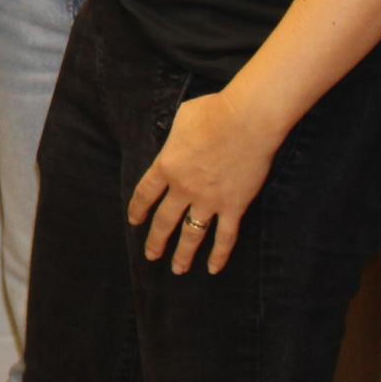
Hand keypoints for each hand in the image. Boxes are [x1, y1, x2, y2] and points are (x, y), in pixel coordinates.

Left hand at [127, 88, 287, 274]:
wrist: (246, 120)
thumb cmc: (214, 112)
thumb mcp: (182, 118)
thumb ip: (175, 136)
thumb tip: (177, 140)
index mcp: (167, 166)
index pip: (145, 194)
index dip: (137, 209)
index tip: (134, 221)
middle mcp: (184, 188)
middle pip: (164, 220)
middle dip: (156, 240)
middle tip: (150, 255)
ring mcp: (209, 200)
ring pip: (191, 235)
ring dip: (183, 255)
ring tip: (176, 269)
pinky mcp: (233, 206)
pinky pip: (225, 237)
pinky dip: (219, 255)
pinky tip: (213, 269)